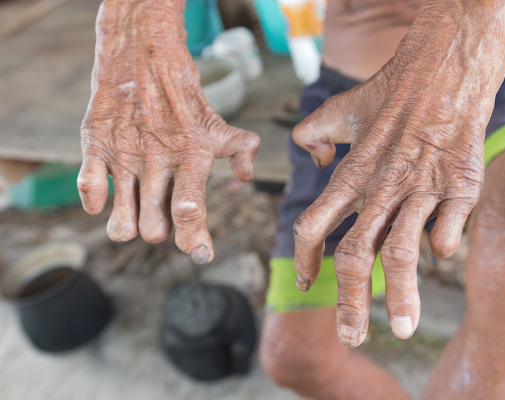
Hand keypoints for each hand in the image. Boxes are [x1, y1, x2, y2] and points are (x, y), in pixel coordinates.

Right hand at [77, 0, 259, 263]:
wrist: (143, 57)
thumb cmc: (184, 100)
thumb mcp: (218, 124)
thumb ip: (239, 150)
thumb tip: (247, 177)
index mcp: (192, 156)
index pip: (191, 210)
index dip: (195, 241)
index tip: (201, 257)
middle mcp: (158, 159)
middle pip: (154, 228)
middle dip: (160, 232)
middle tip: (161, 217)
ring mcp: (124, 154)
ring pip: (121, 221)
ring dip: (128, 226)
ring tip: (134, 213)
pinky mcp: (95, 144)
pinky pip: (88, 189)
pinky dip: (96, 202)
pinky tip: (106, 195)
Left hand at [292, 1, 504, 346]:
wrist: (445, 70)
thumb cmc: (392, 91)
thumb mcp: (340, 108)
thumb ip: (313, 134)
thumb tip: (314, 163)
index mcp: (350, 175)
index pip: (315, 227)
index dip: (307, 261)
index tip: (310, 285)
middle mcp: (380, 189)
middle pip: (355, 256)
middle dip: (350, 303)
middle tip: (351, 338)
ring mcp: (420, 191)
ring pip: (402, 254)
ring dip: (401, 298)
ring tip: (404, 329)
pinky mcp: (457, 188)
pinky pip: (447, 229)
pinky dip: (441, 246)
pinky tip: (440, 253)